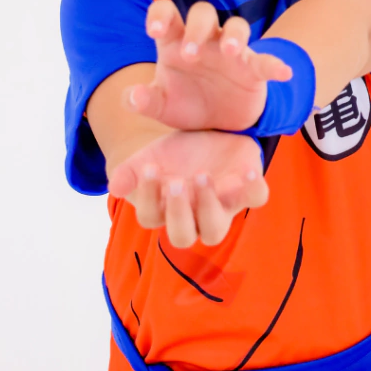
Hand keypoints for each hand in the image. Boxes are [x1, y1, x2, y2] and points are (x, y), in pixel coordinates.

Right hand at [107, 129, 267, 245]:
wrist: (210, 132)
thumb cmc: (177, 153)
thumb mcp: (151, 156)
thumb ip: (131, 171)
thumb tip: (114, 186)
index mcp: (166, 209)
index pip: (150, 217)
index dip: (148, 198)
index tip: (150, 168)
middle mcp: (193, 216)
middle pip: (181, 237)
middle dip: (177, 213)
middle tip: (176, 181)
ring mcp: (221, 207)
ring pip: (214, 230)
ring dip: (208, 206)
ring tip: (203, 175)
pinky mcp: (247, 191)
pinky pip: (256, 199)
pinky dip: (253, 188)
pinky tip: (246, 171)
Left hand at [125, 0, 292, 131]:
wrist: (219, 125)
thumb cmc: (187, 104)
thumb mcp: (162, 106)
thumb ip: (144, 101)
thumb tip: (131, 97)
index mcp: (176, 43)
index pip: (167, 13)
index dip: (160, 14)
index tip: (154, 31)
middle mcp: (205, 40)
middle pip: (203, 13)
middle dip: (196, 28)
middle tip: (190, 54)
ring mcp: (231, 52)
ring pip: (236, 26)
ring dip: (232, 35)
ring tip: (229, 51)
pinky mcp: (254, 69)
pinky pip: (266, 61)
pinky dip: (275, 64)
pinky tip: (283, 72)